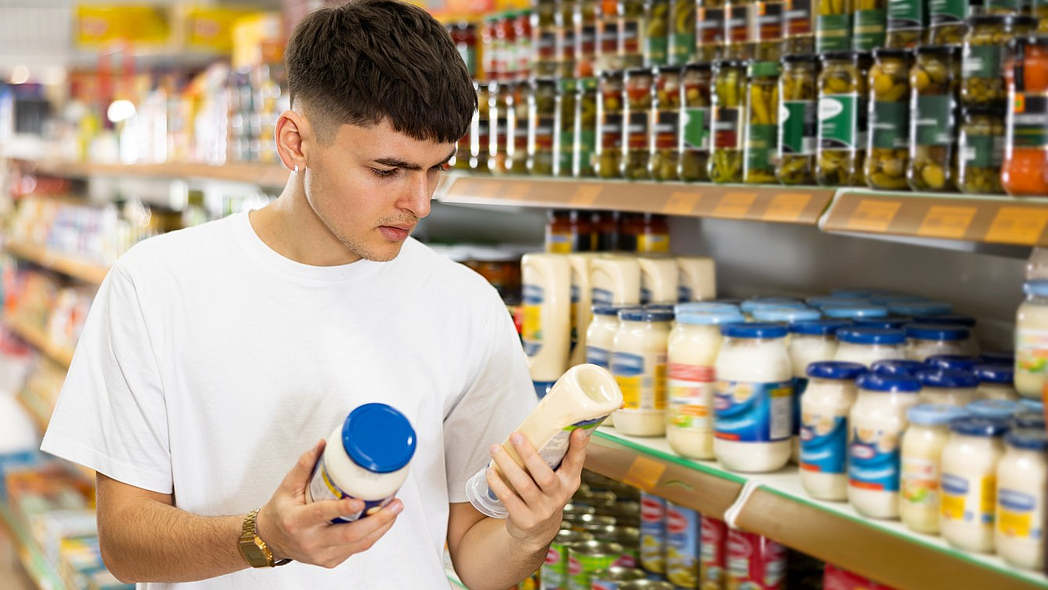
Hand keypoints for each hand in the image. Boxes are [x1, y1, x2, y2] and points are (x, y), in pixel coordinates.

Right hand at [256, 440, 402, 567]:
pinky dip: (372, 535)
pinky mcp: (330, 561)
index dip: (342, 508)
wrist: (271, 540)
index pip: (322, 514)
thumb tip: (322, 444)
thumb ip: (304, 466)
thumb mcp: (287, 486)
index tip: (360, 501)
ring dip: (381, 527)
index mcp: (297, 521)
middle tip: (395, 505)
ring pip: (357, 545)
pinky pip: (356, 549)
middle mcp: (310, 541)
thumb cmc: (281, 512)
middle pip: (349, 535)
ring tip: (395, 510)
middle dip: (377, 521)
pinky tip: (382, 521)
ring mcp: (321, 554)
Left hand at [485, 429, 588, 548]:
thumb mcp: (557, 477)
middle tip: (515, 435)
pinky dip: (498, 484)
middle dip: (529, 454)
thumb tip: (543, 421)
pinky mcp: (525, 520)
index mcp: (570, 481)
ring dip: (507, 465)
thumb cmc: (545, 492)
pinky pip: (508, 499)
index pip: (576, 462)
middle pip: (544, 475)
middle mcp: (559, 496)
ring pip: (523, 485)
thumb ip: (554, 457)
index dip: (579, 447)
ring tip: (495, 448)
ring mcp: (542, 510)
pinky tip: (490, 471)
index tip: (578, 430)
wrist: (538, 530)